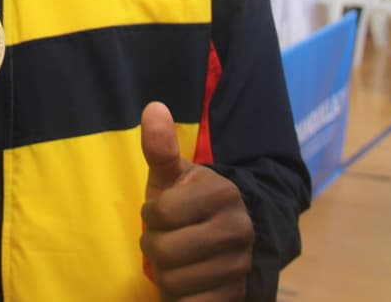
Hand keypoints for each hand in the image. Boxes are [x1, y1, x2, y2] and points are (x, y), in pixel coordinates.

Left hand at [140, 102, 253, 300]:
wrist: (230, 241)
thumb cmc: (188, 204)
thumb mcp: (173, 175)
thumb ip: (160, 147)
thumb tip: (153, 107)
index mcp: (223, 194)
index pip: (159, 214)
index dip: (152, 216)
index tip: (162, 213)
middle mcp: (238, 230)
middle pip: (164, 251)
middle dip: (155, 247)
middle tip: (167, 240)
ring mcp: (239, 267)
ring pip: (173, 282)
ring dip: (166, 274)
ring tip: (178, 261)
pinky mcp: (234, 296)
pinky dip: (179, 298)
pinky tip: (187, 284)